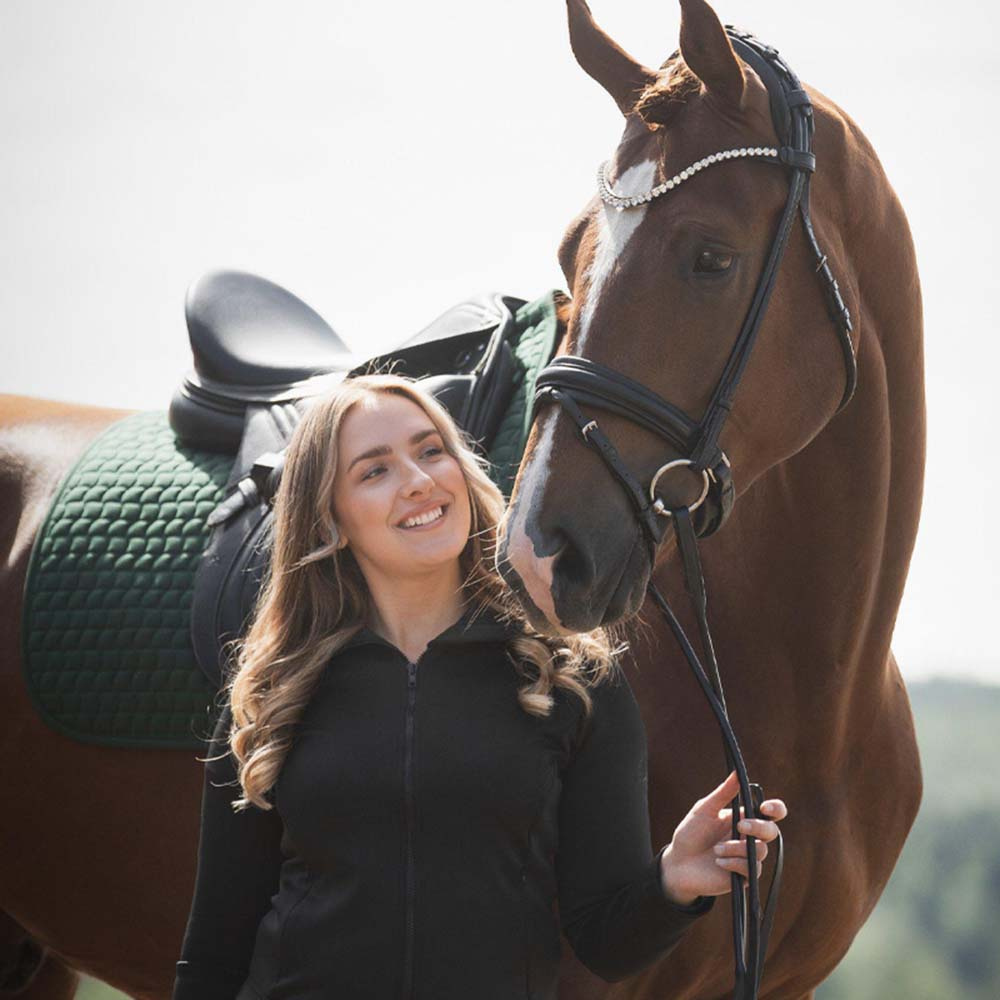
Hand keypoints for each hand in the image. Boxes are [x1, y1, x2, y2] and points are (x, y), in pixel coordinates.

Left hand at [659, 770, 786, 905]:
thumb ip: (723, 793)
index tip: (765, 808)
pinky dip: (734, 863)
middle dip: (758, 827)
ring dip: (737, 848)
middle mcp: (749, 837)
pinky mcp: (744, 876)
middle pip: (771, 831)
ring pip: (760, 851)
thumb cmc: (691, 833)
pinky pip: (751, 869)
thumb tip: (737, 772)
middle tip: (739, 826)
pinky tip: (718, 861)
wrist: (679, 863)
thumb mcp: (705, 809)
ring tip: (716, 849)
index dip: (776, 808)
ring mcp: (748, 857)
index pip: (771, 812)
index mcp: (743, 818)